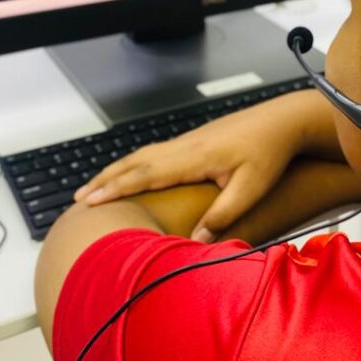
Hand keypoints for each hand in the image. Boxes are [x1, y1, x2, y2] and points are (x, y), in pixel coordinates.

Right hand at [75, 93, 319, 242]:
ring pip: (143, 155)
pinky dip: (134, 164)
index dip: (116, 188)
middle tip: (78, 197)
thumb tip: (196, 240)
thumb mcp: (251, 188)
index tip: (90, 200)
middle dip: (105, 180)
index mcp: (194, 157)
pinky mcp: (194, 141)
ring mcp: (188, 141)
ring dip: (117, 170)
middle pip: (136, 162)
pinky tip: (131, 173)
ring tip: (95, 186)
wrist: (283, 120)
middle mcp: (185, 146)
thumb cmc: (270, 153)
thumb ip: (224, 215)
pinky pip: (155, 153)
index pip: (146, 175)